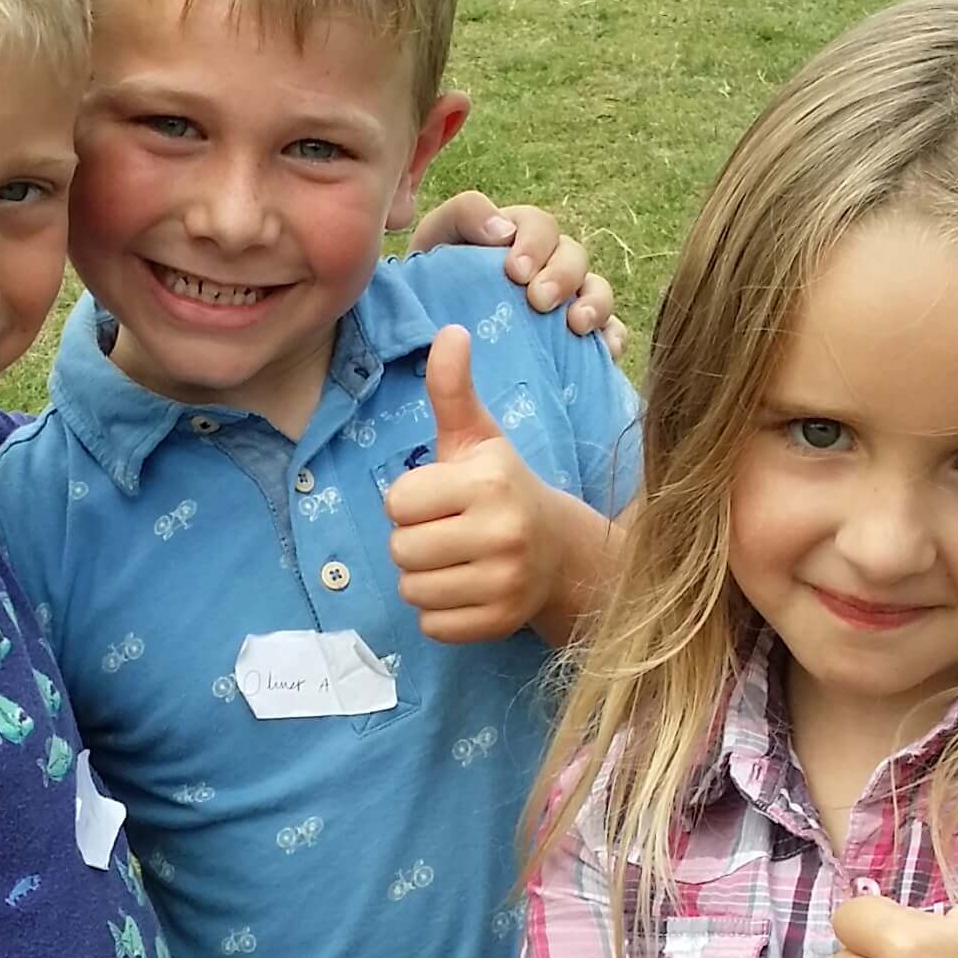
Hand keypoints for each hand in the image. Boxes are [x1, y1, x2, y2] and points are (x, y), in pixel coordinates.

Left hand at [383, 326, 588, 641]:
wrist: (560, 550)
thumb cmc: (502, 487)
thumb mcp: (478, 437)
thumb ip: (452, 390)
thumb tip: (449, 331)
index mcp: (487, 482)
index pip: (397, 503)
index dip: (409, 502)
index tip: (440, 499)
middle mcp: (501, 532)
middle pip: (400, 550)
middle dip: (413, 542)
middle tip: (447, 532)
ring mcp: (504, 582)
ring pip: (412, 591)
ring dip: (422, 579)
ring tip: (456, 561)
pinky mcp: (500, 622)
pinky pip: (432, 626)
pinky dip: (439, 613)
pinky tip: (466, 589)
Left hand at [407, 189, 625, 355]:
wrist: (429, 334)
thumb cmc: (434, 280)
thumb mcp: (439, 236)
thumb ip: (466, 215)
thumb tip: (503, 230)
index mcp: (519, 235)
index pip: (540, 226)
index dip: (534, 243)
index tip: (515, 271)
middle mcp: (549, 263)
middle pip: (573, 257)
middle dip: (561, 276)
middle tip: (539, 300)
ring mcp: (567, 300)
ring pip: (597, 291)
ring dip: (594, 303)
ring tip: (576, 325)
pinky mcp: (577, 337)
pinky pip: (608, 332)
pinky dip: (612, 337)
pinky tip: (606, 349)